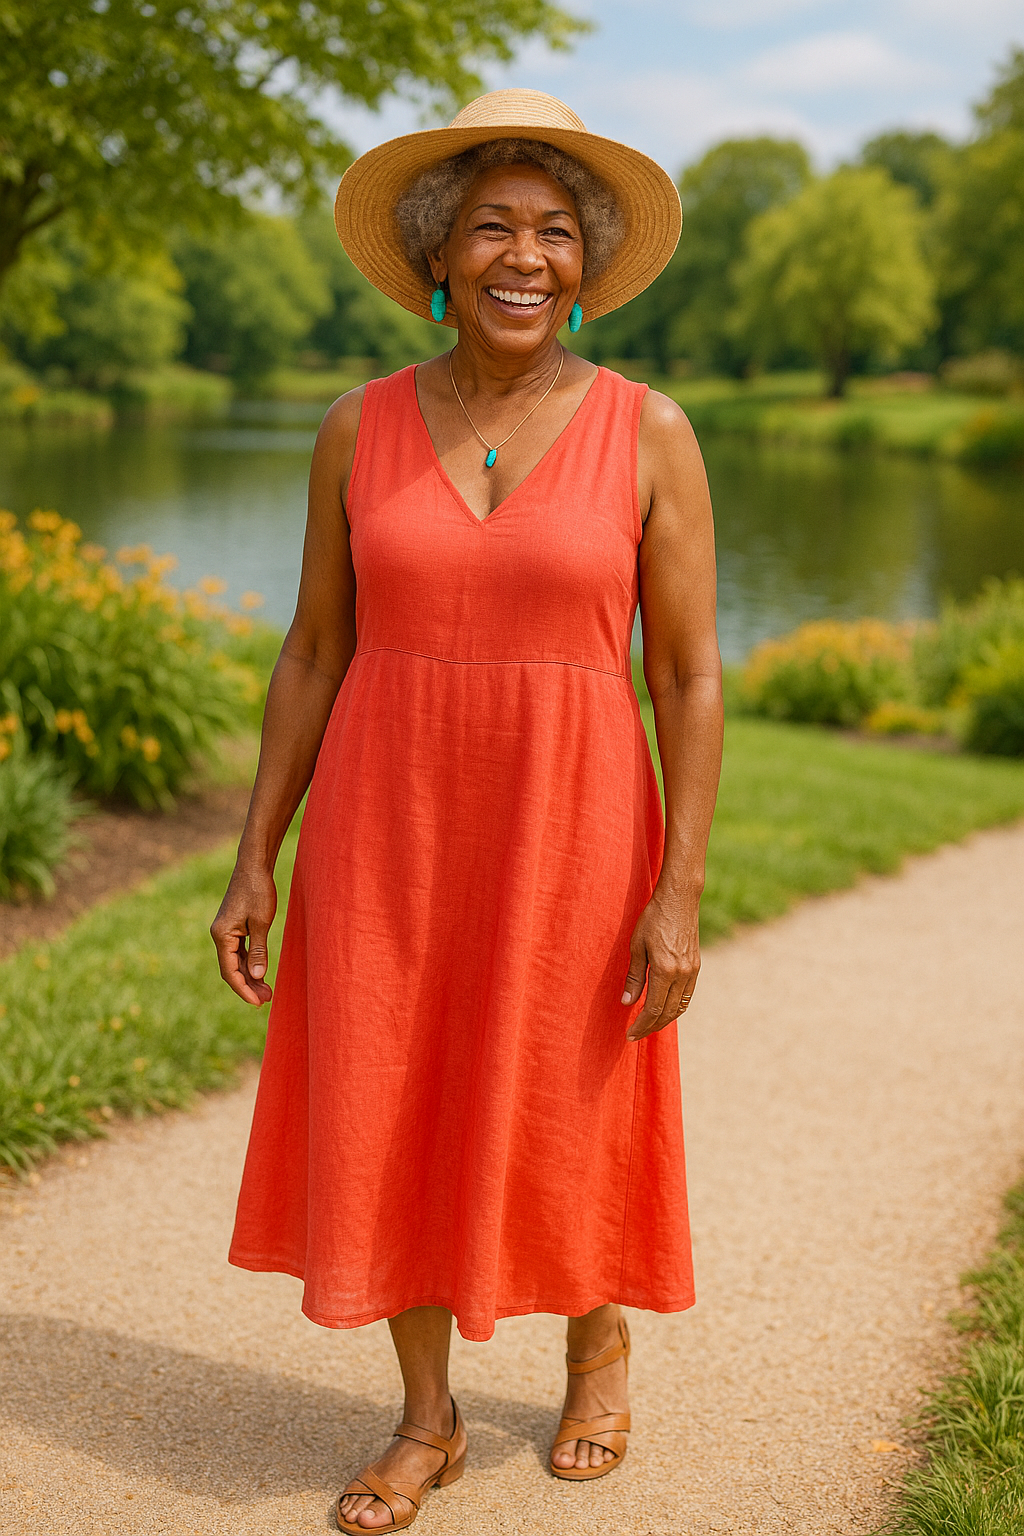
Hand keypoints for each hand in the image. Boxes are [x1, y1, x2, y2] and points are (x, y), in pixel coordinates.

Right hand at [210, 864, 276, 1005]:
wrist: (254, 865)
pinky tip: (260, 972)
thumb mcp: (261, 922)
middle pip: (231, 969)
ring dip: (249, 976)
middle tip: (268, 999)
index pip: (230, 972)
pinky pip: (239, 951)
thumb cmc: (258, 890)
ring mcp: (226, 931)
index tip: (258, 1003)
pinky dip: (249, 963)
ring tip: (267, 991)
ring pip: (235, 961)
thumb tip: (256, 976)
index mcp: (222, 935)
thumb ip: (258, 951)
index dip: (244, 989)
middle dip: (248, 986)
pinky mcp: (233, 926)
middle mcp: (220, 935)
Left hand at [621, 887, 699, 1040]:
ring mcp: (692, 971)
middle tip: (636, 1035)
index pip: (653, 1009)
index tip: (629, 1034)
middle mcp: (682, 975)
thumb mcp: (636, 946)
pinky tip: (664, 1009)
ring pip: (679, 1007)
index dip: (641, 1025)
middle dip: (651, 1027)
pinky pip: (686, 996)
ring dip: (664, 1020)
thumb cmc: (653, 918)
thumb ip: (634, 976)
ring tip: (648, 1026)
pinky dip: (675, 1007)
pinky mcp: (696, 966)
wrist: (679, 899)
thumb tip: (627, 1002)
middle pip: (667, 1013)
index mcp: (665, 970)